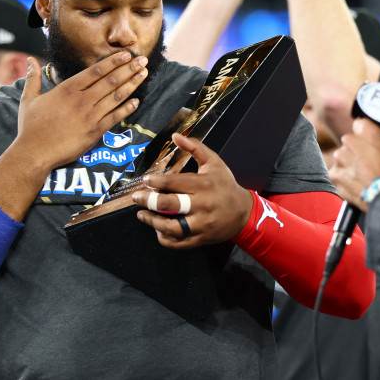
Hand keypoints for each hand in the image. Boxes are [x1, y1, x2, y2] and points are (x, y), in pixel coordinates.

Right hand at [16, 54, 147, 169]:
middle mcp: (81, 99)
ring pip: (115, 96)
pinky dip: (126, 109)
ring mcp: (89, 116)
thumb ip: (33, 78)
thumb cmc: (30, 127)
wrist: (34, 152)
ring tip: (143, 75)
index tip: (126, 54)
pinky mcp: (94, 132)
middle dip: (128, 69)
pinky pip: (114, 117)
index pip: (96, 71)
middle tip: (143, 60)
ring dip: (131, 84)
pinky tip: (137, 101)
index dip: (113, 61)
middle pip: (110, 80)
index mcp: (67, 89)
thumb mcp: (29, 99)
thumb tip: (30, 59)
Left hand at [133, 133, 252, 247]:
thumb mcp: (214, 162)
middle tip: (136, 197)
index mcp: (203, 185)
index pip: (174, 183)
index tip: (145, 180)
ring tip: (142, 215)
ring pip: (171, 227)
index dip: (156, 182)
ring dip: (152, 222)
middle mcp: (201, 205)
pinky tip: (157, 230)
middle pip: (169, 204)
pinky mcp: (201, 238)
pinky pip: (179, 242)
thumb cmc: (225, 185)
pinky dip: (165, 238)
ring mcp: (201, 224)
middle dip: (148, 201)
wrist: (244, 212)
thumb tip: (175, 136)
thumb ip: (195, 147)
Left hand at [328, 118, 379, 211]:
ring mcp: (340, 157)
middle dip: (356, 150)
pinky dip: (344, 177)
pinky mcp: (334, 173)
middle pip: (349, 141)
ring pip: (342, 157)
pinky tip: (356, 183)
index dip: (364, 134)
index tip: (368, 142)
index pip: (359, 124)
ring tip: (363, 174)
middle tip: (368, 162)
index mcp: (367, 131)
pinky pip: (338, 172)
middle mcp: (349, 140)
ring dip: (349, 163)